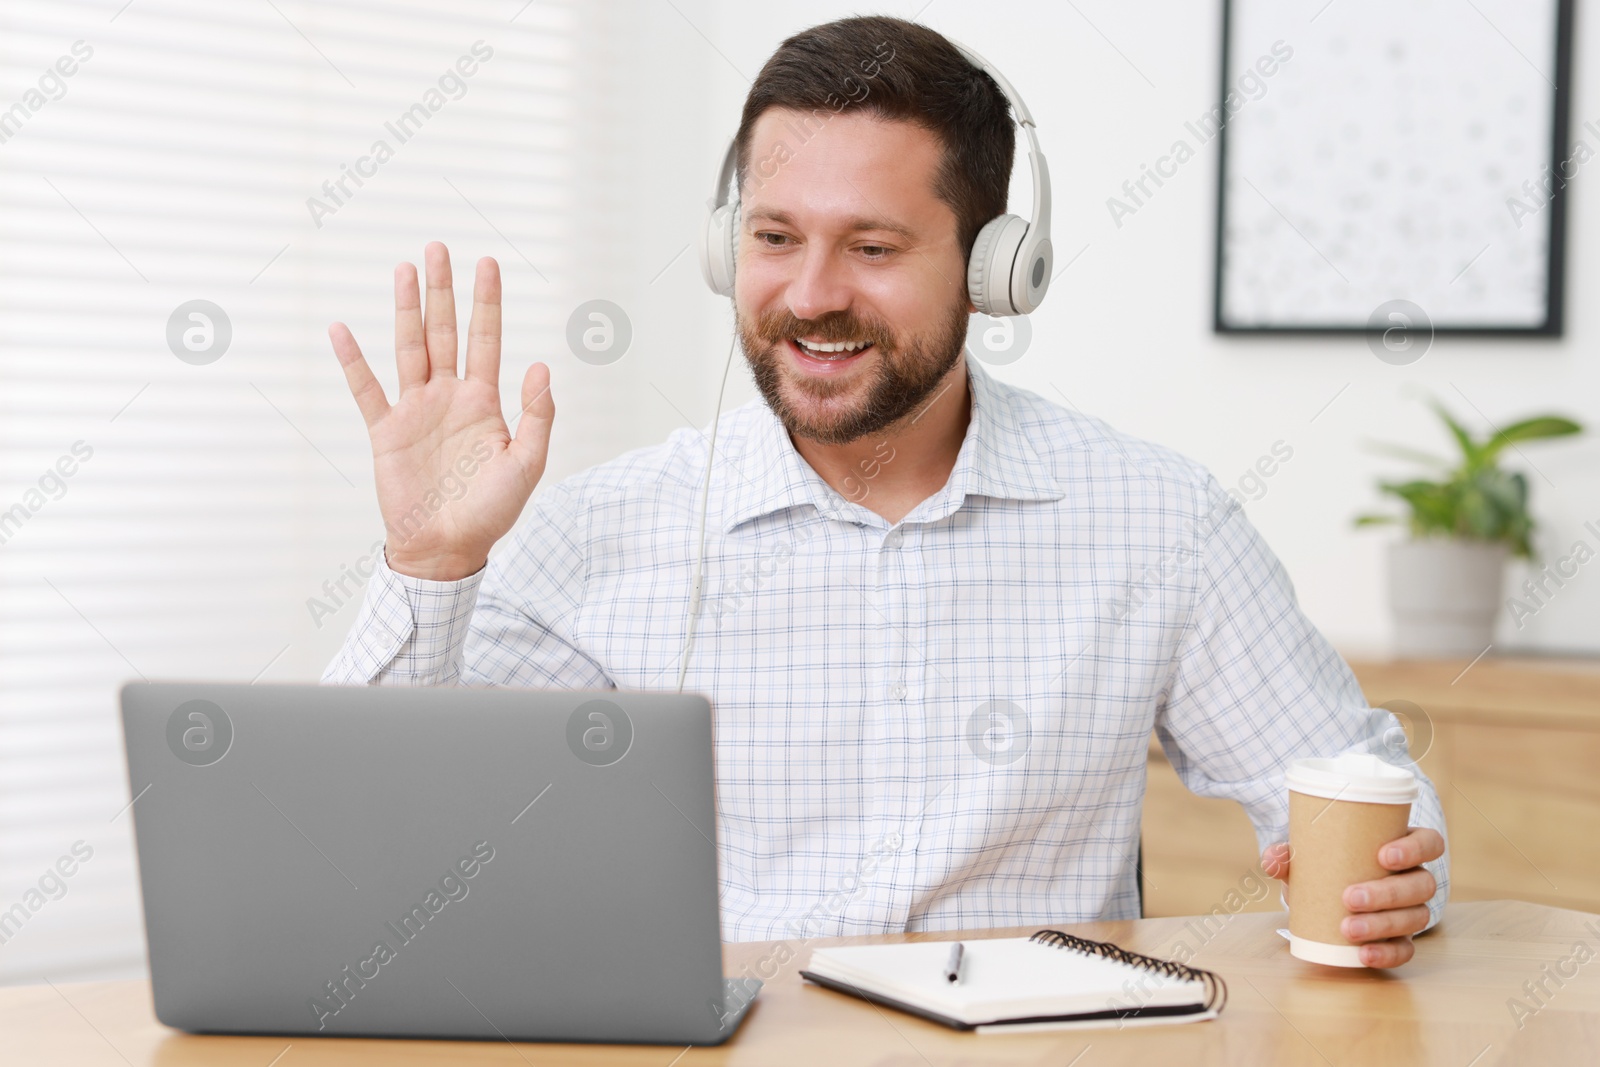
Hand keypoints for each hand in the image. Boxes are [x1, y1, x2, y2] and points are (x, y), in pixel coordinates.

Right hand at [329, 243, 554, 579]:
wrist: (448, 549)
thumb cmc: (491, 512)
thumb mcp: (527, 465)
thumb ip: (537, 417)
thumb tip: (543, 368)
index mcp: (484, 402)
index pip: (486, 339)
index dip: (487, 302)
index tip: (486, 264)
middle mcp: (449, 398)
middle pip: (444, 331)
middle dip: (442, 290)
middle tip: (438, 247)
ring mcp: (416, 411)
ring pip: (409, 348)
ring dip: (406, 309)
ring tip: (404, 269)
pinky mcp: (387, 432)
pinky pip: (366, 391)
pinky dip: (352, 362)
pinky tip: (340, 330)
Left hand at [1262, 826, 1443, 967]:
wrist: (1324, 894)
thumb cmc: (1326, 864)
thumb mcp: (1308, 854)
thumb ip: (1288, 854)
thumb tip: (1272, 860)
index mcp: (1402, 847)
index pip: (1429, 843)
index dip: (1415, 849)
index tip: (1383, 855)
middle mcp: (1414, 879)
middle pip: (1421, 885)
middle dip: (1388, 893)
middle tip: (1349, 897)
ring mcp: (1412, 910)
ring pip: (1416, 918)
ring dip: (1383, 925)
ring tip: (1348, 929)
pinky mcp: (1402, 938)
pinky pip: (1406, 949)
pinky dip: (1386, 953)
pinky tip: (1364, 955)